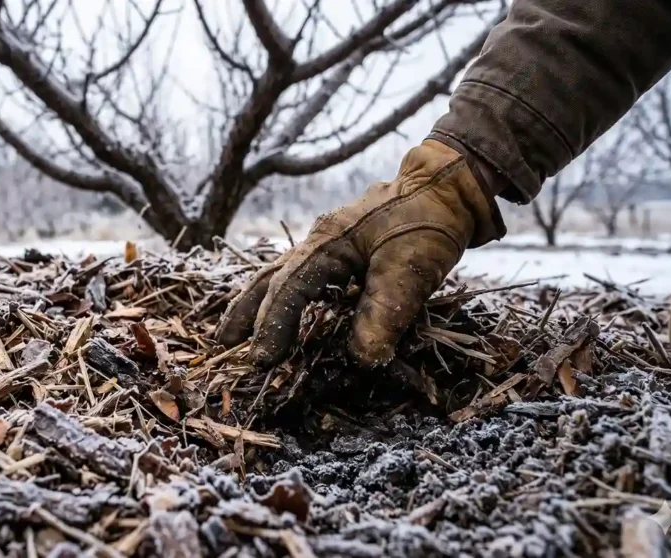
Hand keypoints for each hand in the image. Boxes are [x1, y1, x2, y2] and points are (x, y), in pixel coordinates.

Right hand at [217, 139, 503, 369]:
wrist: (448, 185)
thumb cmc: (427, 223)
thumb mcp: (410, 270)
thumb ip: (384, 313)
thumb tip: (362, 359)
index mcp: (327, 244)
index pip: (288, 289)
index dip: (273, 325)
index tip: (264, 360)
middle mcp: (318, 241)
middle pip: (268, 278)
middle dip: (244, 312)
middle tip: (222, 343)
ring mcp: (328, 243)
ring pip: (281, 275)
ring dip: (259, 304)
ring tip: (239, 332)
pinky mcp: (343, 249)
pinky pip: (303, 275)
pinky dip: (286, 296)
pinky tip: (288, 313)